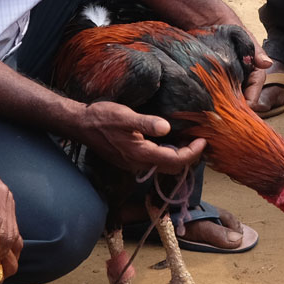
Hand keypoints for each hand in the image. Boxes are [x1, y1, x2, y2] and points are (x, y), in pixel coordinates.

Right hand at [75, 101, 205, 173]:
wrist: (81, 125)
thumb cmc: (102, 118)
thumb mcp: (125, 116)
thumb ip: (145, 123)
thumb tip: (166, 127)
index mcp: (141, 154)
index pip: (175, 161)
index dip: (192, 153)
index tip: (203, 141)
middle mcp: (139, 164)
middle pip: (172, 168)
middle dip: (190, 157)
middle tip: (200, 141)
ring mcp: (134, 165)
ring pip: (164, 167)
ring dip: (179, 157)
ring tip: (190, 141)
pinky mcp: (130, 161)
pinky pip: (155, 163)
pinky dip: (168, 155)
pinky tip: (171, 142)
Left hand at [185, 4, 271, 104]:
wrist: (211, 26)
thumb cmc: (232, 32)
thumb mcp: (245, 39)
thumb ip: (256, 52)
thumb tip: (267, 63)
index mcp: (254, 76)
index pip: (254, 95)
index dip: (248, 104)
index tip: (241, 109)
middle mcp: (242, 84)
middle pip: (241, 104)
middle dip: (233, 110)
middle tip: (222, 115)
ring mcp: (228, 86)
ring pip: (227, 102)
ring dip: (221, 107)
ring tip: (212, 112)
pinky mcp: (214, 86)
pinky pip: (214, 97)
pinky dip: (209, 101)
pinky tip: (201, 104)